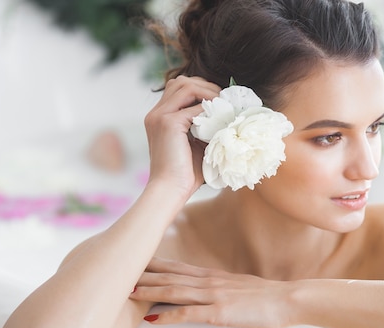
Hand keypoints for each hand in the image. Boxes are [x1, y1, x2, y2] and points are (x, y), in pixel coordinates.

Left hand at [130, 258, 297, 327]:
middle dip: (143, 275)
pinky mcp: (219, 313)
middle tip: (119, 273)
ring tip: (127, 292)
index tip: (133, 262)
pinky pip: (188, 314)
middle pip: (169, 276)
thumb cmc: (266, 296)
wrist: (287, 299)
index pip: (176, 267)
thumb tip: (205, 291)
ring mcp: (213, 296)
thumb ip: (219, 287)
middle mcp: (208, 282)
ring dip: (149, 291)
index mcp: (212, 276)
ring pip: (174, 291)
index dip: (153, 265)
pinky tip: (152, 318)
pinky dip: (168, 315)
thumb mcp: (237, 286)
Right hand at [144, 76, 220, 195]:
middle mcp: (156, 113)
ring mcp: (160, 116)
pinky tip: (221, 120)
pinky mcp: (168, 123)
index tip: (221, 100)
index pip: (179, 89)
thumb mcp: (196, 143)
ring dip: (208, 93)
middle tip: (225, 99)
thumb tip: (228, 113)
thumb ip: (205, 126)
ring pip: (186, 86)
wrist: (171, 189)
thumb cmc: (185, 173)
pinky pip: (194, 107)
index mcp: (159, 117)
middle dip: (206, 86)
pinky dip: (210, 111)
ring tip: (224, 106)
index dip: (201, 89)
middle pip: (181, 82)